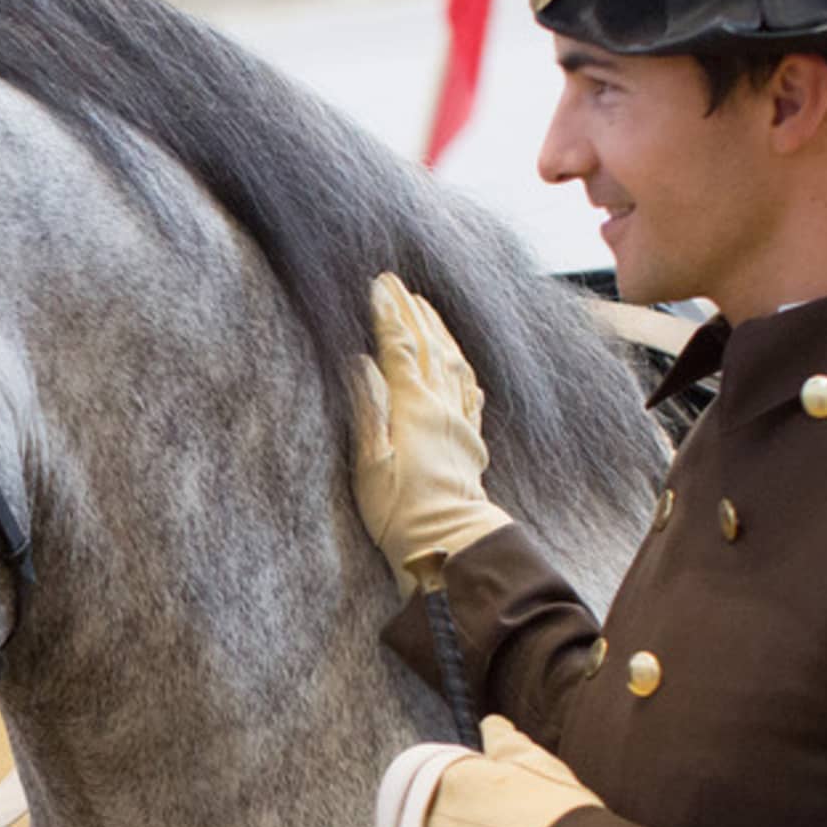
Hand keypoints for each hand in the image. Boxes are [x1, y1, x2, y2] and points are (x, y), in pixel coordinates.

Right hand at [352, 274, 518, 590]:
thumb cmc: (400, 511)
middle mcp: (442, 407)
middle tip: (396, 282)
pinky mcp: (469, 440)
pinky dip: (461, 365)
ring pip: (452, 362)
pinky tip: (457, 359)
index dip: (387, 314)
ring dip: (437, 329)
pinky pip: (469, 391)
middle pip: (428, 347)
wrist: (448, 543)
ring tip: (424, 306)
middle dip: (411, 311)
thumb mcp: (369, 462)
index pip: (399, 348)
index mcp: (414, 407)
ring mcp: (459, 422)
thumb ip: (366, 408)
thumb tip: (357, 361)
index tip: (377, 284)